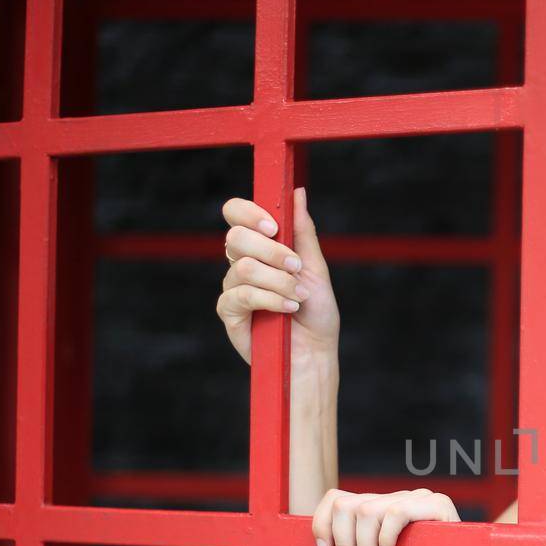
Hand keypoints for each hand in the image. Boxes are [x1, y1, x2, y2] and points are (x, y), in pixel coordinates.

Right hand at [217, 187, 339, 366]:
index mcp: (260, 248)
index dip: (249, 213)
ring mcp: (233, 288)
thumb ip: (303, 232)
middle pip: (235, 238)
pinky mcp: (229, 312)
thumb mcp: (315, 267)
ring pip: (242, 268)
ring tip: (298, 295)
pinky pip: (241, 295)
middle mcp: (241, 263)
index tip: (275, 226)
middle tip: (296, 268)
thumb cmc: (316, 313)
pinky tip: (287, 307)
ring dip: (278, 280)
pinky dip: (270, 298)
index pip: (236, 214)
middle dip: (272, 251)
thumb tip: (296, 192)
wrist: (315, 353)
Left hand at [311, 487, 487, 545]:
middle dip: (343, 543)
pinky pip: (395, 511)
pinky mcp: (437, 507)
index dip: (321, 524)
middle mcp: (401, 500)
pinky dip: (385, 539)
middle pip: (345, 503)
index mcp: (385, 512)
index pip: (338, 499)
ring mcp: (420, 500)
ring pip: (366, 509)